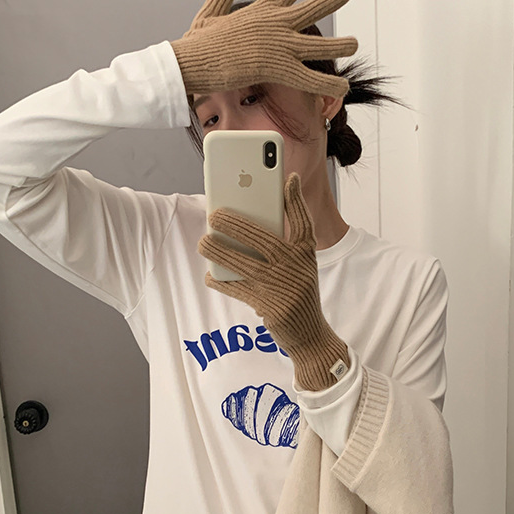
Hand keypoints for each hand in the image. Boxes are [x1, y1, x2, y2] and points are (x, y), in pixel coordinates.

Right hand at [172, 0, 357, 98]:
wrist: (193, 61)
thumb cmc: (199, 42)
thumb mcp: (211, 12)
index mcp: (262, 10)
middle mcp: (277, 23)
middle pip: (314, 7)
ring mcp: (281, 45)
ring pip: (321, 45)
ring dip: (341, 44)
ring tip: (355, 43)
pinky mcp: (280, 68)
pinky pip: (312, 78)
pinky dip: (329, 83)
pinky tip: (344, 85)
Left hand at [197, 173, 348, 389]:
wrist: (310, 334)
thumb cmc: (298, 293)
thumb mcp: (300, 266)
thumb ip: (284, 243)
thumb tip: (251, 221)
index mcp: (305, 253)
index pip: (302, 221)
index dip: (296, 199)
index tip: (289, 178)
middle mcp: (297, 267)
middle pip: (263, 238)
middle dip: (235, 224)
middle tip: (214, 214)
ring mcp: (283, 287)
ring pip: (245, 263)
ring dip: (220, 251)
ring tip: (203, 242)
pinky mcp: (271, 306)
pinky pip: (239, 289)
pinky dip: (221, 282)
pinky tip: (209, 275)